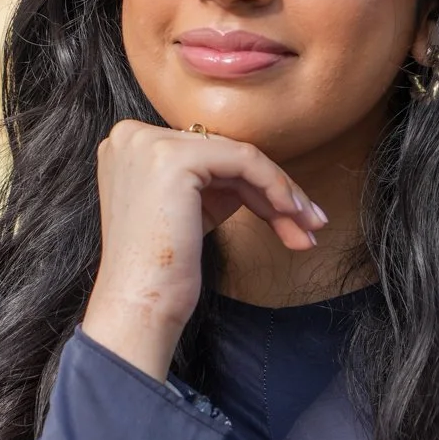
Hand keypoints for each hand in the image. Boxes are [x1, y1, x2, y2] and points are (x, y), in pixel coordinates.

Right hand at [80, 119, 327, 379]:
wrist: (141, 304)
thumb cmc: (163, 270)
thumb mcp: (190, 210)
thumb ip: (214, 182)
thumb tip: (262, 174)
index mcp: (129, 144)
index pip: (207, 155)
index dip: (252, 184)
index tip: (289, 215)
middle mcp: (132, 135)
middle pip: (224, 155)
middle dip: (272, 191)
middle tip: (308, 225)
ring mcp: (149, 143)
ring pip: (239, 157)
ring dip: (282, 194)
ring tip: (309, 228)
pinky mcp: (173, 157)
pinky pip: (244, 161)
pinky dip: (274, 185)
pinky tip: (291, 212)